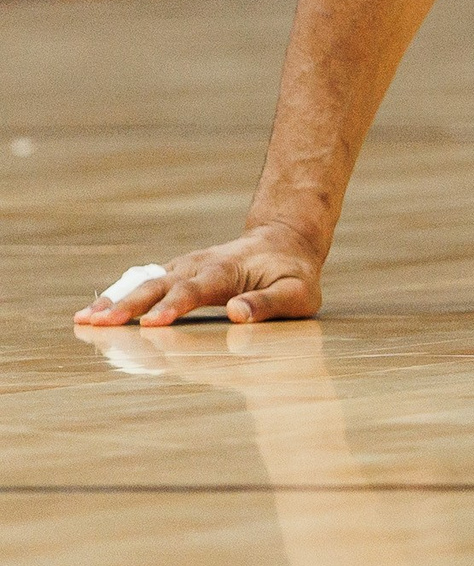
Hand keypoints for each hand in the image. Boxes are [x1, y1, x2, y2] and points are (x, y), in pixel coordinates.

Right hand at [73, 224, 323, 326]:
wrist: (284, 241)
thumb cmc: (293, 274)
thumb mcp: (298, 292)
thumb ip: (270, 303)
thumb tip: (238, 312)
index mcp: (226, 271)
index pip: (195, 289)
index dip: (173, 305)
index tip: (152, 323)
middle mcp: (198, 266)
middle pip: (158, 285)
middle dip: (128, 305)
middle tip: (98, 323)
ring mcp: (184, 268)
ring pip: (144, 282)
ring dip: (115, 300)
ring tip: (84, 319)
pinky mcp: (176, 274)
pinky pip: (143, 284)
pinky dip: (117, 296)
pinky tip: (93, 314)